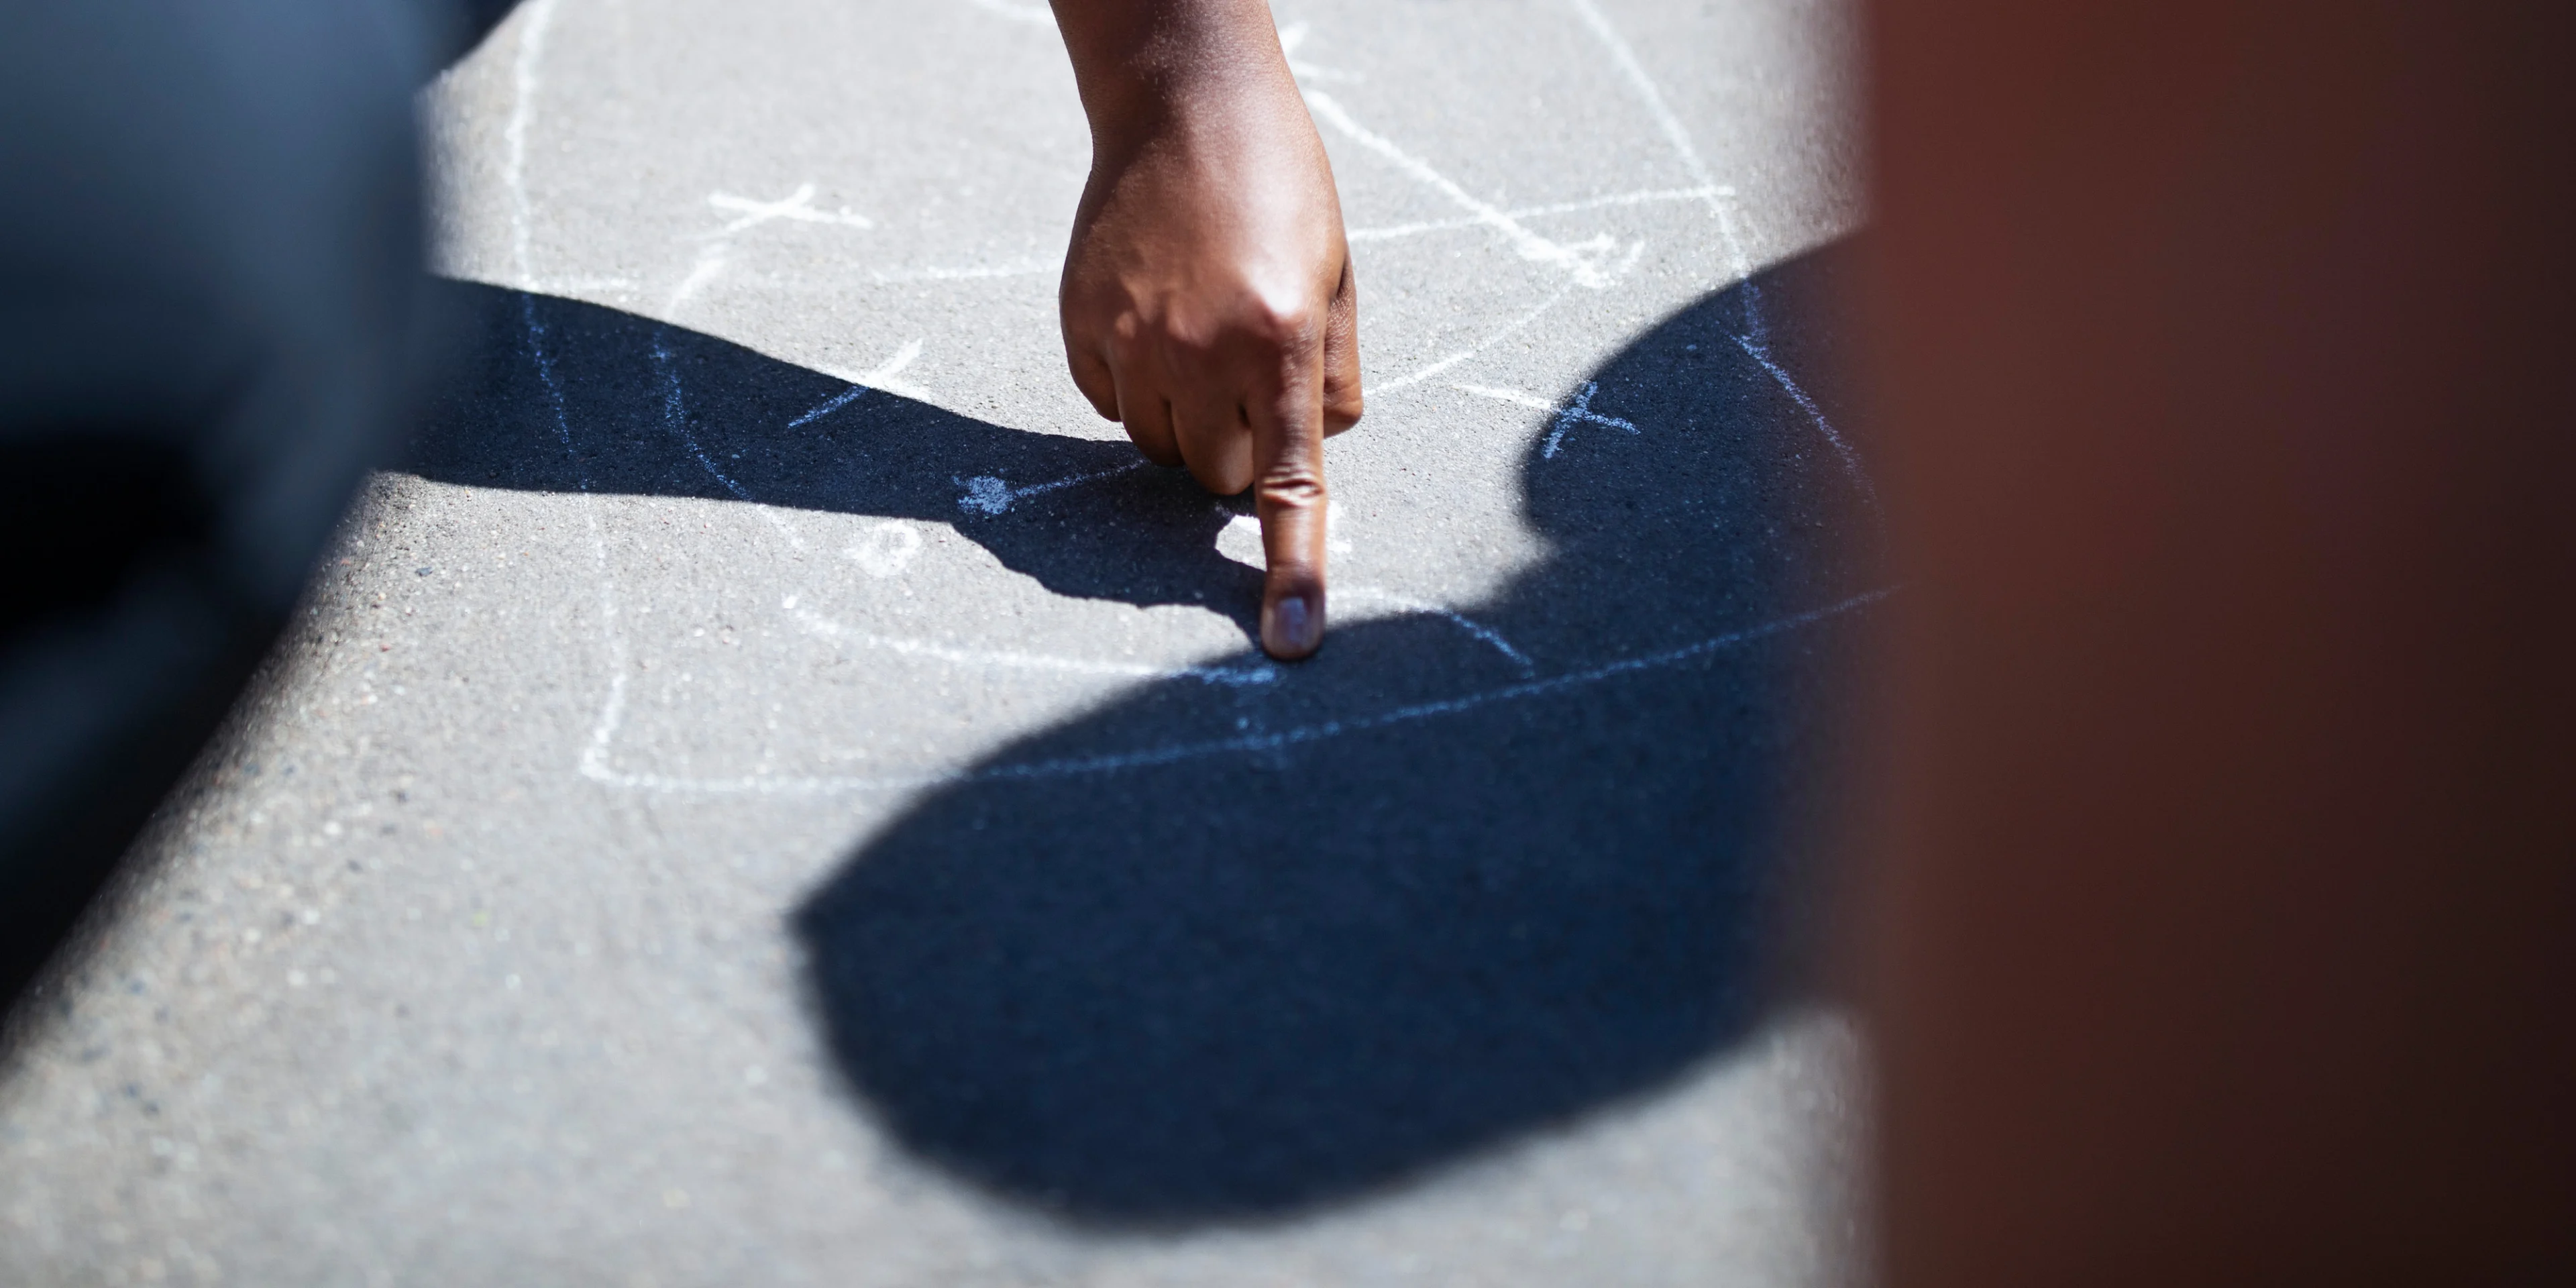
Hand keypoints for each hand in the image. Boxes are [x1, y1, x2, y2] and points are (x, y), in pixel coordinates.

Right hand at [1052, 0, 1362, 659]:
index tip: (1289, 644)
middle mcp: (1202, 350)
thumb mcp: (1337, 276)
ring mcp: (1132, 338)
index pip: (1289, 485)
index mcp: (1281, 342)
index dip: (1291, 573)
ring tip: (1200, 339)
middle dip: (1234, 451)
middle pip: (1213, 475)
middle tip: (1247, 381)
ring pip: (1154, 447)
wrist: (1185, 102)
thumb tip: (1318, 449)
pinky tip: (1153, 319)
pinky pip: (1106, 402)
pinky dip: (1132, 384)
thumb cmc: (1280, 187)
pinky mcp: (1081, 322)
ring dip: (1182, 419)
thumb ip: (1334, 376)